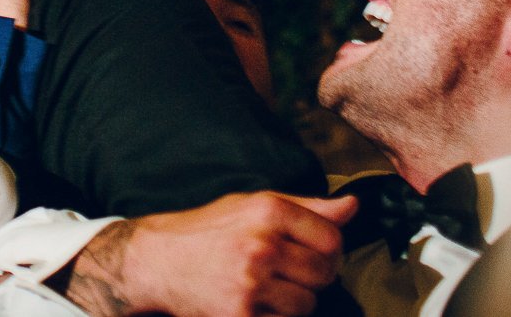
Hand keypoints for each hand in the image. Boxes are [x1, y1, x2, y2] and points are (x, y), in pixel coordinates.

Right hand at [59, 191, 356, 316]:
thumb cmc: (208, 231)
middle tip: (285, 273)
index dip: (328, 250)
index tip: (309, 254)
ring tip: (265, 288)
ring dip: (292, 301)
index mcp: (267, 209)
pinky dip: (272, 316)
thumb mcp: (251, 205)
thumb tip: (353, 206)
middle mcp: (261, 243)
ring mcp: (251, 282)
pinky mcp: (240, 314)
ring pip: (306, 304)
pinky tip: (252, 303)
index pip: (332, 238)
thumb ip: (306, 207)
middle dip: (311, 277)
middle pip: (324, 273)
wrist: (157, 261)